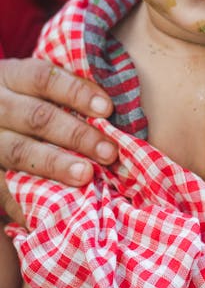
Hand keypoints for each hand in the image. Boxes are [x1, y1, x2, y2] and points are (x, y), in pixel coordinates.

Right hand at [0, 59, 116, 189]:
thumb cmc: (22, 98)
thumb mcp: (32, 84)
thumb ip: (64, 91)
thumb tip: (111, 111)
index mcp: (11, 77)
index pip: (44, 78)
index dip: (76, 92)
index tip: (107, 109)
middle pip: (37, 117)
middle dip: (77, 135)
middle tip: (109, 152)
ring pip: (19, 151)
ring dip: (56, 165)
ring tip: (86, 176)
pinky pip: (1, 187)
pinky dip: (26, 201)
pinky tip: (53, 210)